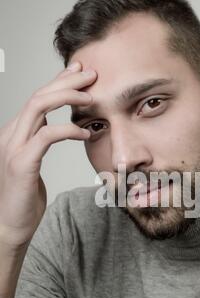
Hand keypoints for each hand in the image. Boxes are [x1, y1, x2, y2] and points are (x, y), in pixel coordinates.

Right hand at [0, 61, 96, 248]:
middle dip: (66, 81)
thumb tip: (56, 128)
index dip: (58, 82)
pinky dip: (68, 130)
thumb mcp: (33, 162)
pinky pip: (47, 136)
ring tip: (91, 98)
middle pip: (38, 95)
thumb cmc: (25, 197)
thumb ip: (40, 142)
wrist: (11, 225)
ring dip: (67, 97)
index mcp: (15, 133)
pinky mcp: (21, 162)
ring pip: (38, 107)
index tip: (80, 72)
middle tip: (91, 74)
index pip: (37, 98)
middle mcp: (11, 134)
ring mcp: (13, 147)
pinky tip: (84, 133)